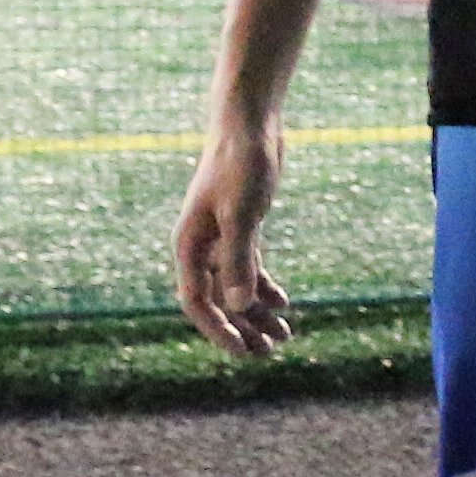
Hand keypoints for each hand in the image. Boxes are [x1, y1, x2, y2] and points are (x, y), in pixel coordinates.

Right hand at [173, 119, 291, 357]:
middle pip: (217, 302)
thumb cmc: (240, 164)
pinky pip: (248, 269)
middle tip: (268, 351)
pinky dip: (264, 288)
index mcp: (190, 246)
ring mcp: (220, 238)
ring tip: (285, 336)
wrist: (249, 125)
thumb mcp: (242, 214)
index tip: (243, 351)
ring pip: (235, 288)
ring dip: (257, 313)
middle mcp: (201, 247)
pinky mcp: (241, 228)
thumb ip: (238, 260)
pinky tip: (284, 304)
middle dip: (242, 329)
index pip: (197, 302)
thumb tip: (239, 305)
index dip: (218, 331)